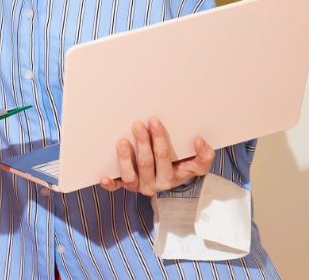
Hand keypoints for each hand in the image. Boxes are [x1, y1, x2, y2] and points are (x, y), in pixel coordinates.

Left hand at [100, 119, 215, 195]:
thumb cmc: (182, 167)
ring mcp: (137, 186)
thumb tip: (200, 141)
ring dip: (124, 159)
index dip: (159, 139)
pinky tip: (103, 177)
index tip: (154, 121)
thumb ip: (205, 155)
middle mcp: (152, 185)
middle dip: (142, 143)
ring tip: (122, 141)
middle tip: (137, 125)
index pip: (164, 157)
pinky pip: (116, 187)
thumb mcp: (198, 165)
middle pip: (146, 164)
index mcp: (169, 179)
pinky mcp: (125, 186)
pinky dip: (110, 184)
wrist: (170, 180)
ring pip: (129, 175)